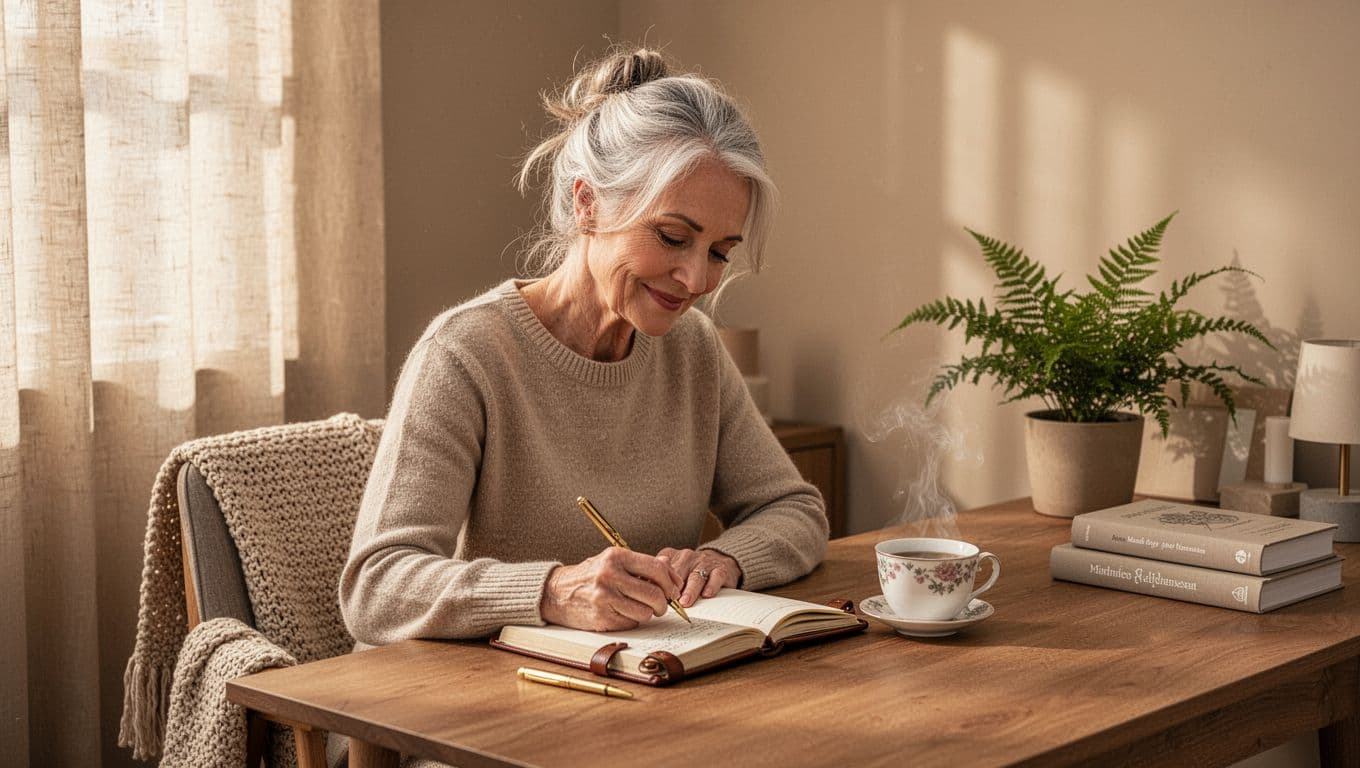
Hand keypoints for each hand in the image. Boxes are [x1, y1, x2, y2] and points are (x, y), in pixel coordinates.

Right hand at [540, 548, 682, 630]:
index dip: (671, 581)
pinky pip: (631, 623)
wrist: (556, 593)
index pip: (656, 568)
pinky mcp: (602, 617)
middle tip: (662, 604)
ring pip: (645, 612)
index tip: (675, 589)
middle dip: (664, 603)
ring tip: (639, 608)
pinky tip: (622, 612)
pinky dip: (632, 620)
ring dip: (648, 613)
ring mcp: (605, 597)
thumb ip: (641, 564)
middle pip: (654, 593)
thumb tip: (669, 568)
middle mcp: (610, 575)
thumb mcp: (613, 561)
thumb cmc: (589, 576)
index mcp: (616, 556)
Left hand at [656, 548, 742, 606]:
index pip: (661, 570)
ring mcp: (704, 562)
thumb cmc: (690, 571)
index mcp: (671, 556)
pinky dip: (711, 586)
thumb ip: (658, 581)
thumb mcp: (672, 571)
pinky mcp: (720, 569)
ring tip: (685, 602)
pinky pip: (716, 577)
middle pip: (677, 574)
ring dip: (690, 590)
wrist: (719, 560)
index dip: (656, 584)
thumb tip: (644, 597)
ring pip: (695, 577)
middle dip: (672, 590)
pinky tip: (707, 595)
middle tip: (668, 603)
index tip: (652, 597)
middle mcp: (686, 557)